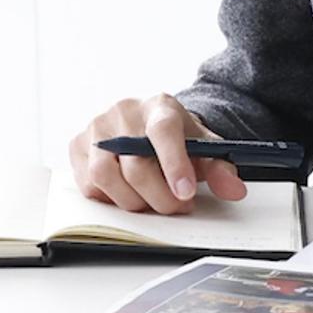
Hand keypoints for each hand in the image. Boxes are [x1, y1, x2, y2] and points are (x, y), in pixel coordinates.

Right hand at [69, 93, 246, 213]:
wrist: (152, 124)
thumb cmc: (178, 138)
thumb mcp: (203, 147)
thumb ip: (220, 168)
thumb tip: (235, 190)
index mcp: (160, 105)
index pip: (164, 131)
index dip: (175, 164)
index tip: (186, 192)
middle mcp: (125, 111)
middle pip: (136, 165)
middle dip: (160, 197)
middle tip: (178, 207)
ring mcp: (97, 127)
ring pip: (106, 177)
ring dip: (133, 201)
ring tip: (152, 202)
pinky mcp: (77, 144)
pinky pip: (88, 184)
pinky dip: (110, 198)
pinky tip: (128, 192)